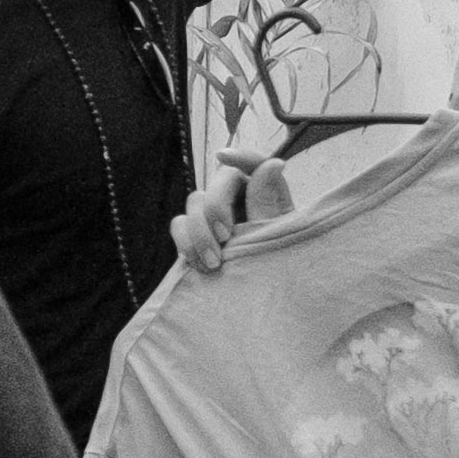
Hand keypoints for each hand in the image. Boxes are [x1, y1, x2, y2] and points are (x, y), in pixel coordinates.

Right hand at [169, 158, 284, 280]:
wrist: (262, 301)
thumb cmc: (279, 266)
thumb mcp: (278, 237)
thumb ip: (269, 202)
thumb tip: (274, 163)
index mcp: (266, 192)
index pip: (254, 164)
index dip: (241, 156)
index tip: (224, 157)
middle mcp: (239, 198)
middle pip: (218, 180)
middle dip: (216, 207)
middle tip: (225, 237)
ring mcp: (214, 215)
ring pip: (195, 202)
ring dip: (200, 232)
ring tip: (215, 263)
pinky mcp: (195, 234)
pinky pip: (180, 225)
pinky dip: (185, 242)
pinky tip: (200, 265)